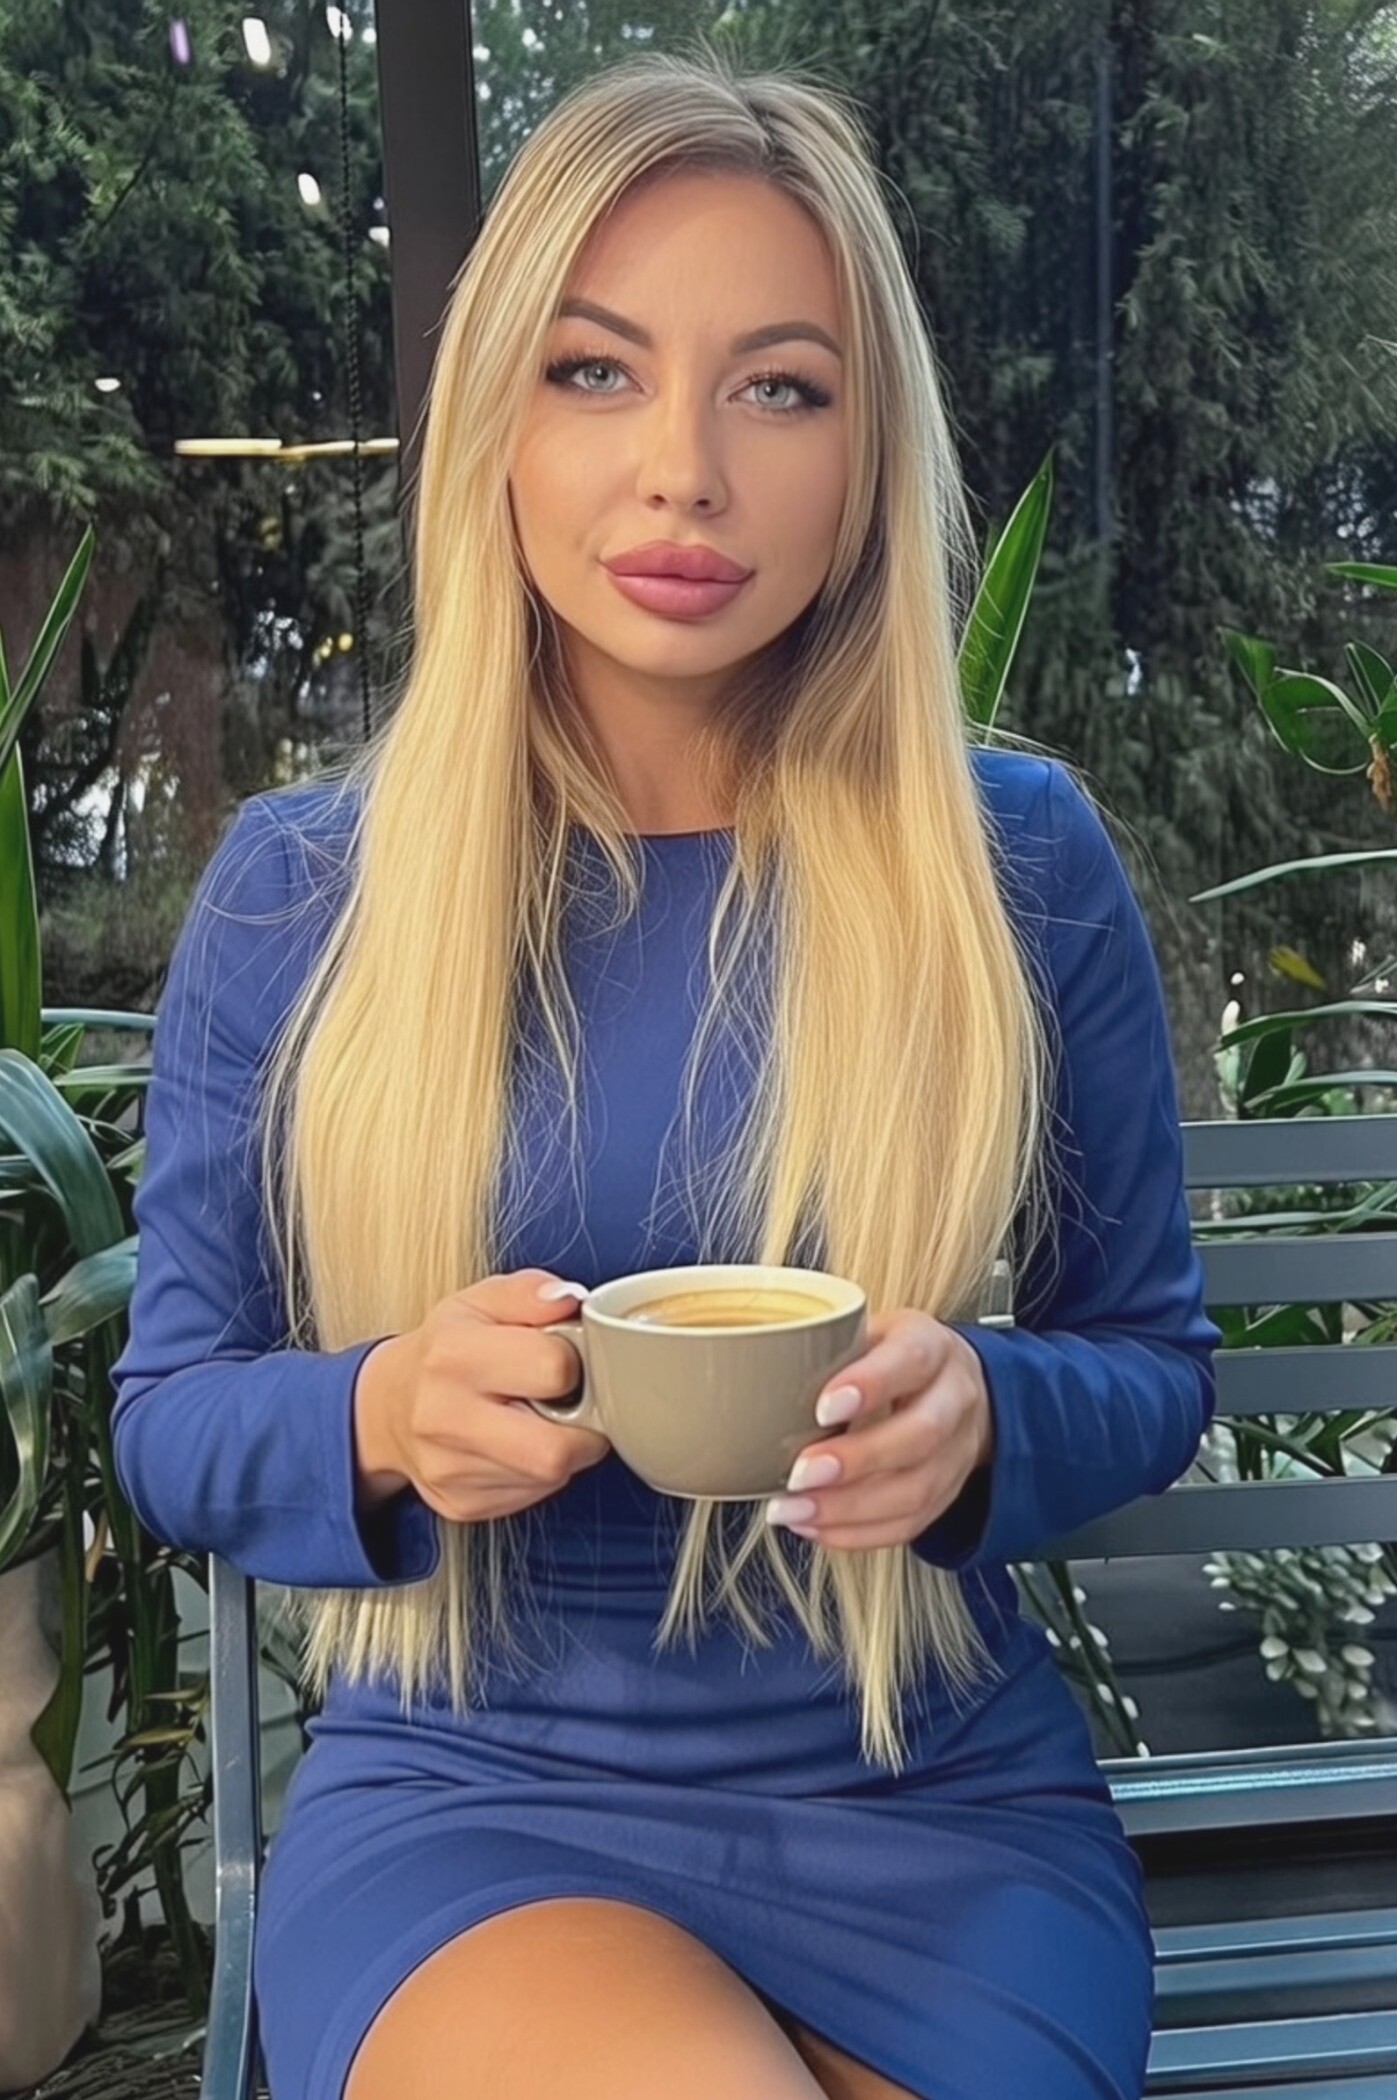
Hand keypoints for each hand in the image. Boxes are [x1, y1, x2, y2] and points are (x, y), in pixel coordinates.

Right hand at [353, 1269, 611, 1523]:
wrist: (388, 1405)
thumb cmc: (445, 1349)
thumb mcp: (481, 1301)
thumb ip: (530, 1292)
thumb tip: (570, 1301)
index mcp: (454, 1354)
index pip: (553, 1369)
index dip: (574, 1362)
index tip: (563, 1359)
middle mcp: (445, 1417)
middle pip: (553, 1452)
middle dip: (583, 1429)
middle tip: (573, 1406)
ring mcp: (451, 1469)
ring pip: (548, 1478)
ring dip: (562, 1450)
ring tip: (541, 1420)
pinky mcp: (462, 1504)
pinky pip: (531, 1496)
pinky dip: (539, 1472)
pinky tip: (520, 1446)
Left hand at [764, 1311, 994, 1550]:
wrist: (951, 1385)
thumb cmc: (891, 1357)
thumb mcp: (867, 1331)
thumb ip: (827, 1350)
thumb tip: (756, 1372)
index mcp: (931, 1347)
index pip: (911, 1360)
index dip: (870, 1385)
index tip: (823, 1408)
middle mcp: (954, 1398)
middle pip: (921, 1435)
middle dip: (857, 1461)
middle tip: (801, 1474)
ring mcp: (958, 1450)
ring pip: (917, 1489)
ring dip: (850, 1509)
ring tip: (795, 1510)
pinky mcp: (948, 1492)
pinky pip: (910, 1523)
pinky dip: (858, 1532)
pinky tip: (816, 1526)